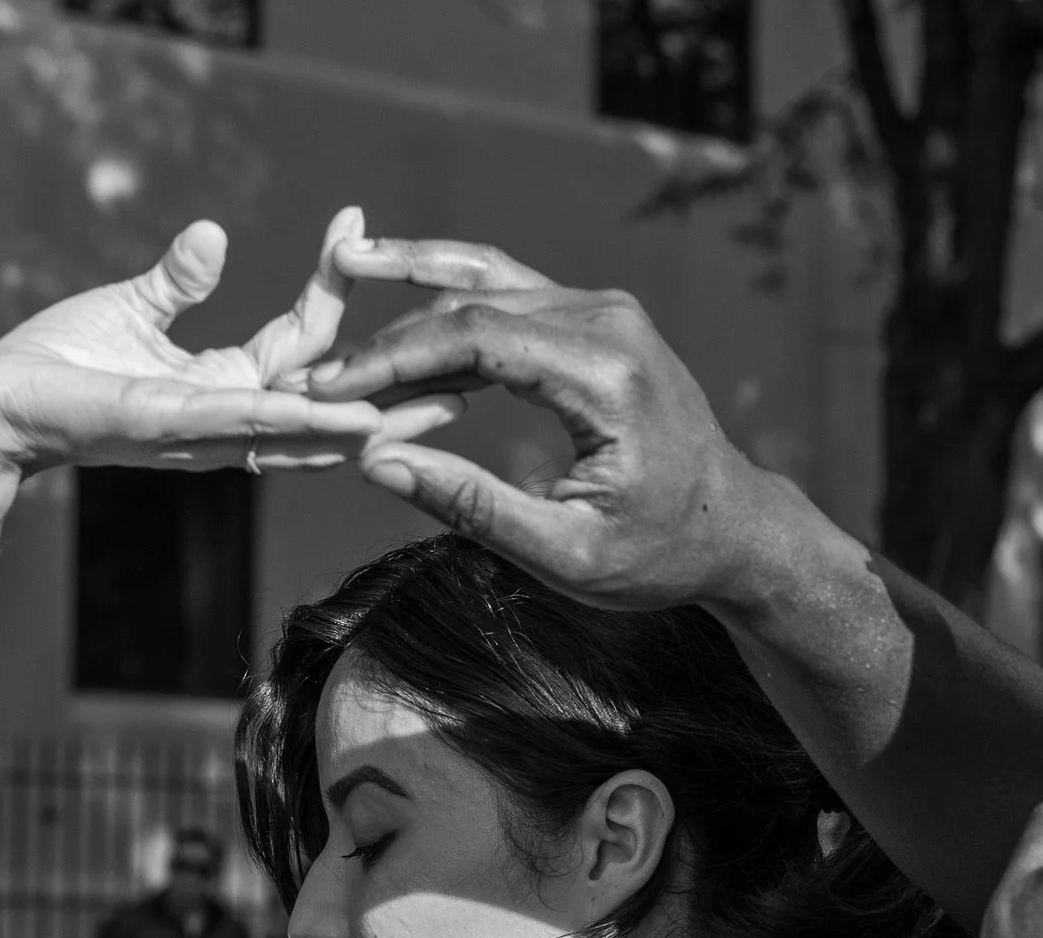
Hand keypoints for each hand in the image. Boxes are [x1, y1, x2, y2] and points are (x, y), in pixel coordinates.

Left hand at [0, 210, 459, 476]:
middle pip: (331, 399)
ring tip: (435, 402)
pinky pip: (253, 421)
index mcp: (224, 385)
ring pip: (308, 424)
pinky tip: (351, 411)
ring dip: (373, 415)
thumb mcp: (134, 308)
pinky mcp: (174, 425)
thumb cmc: (55, 365)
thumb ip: (181, 278)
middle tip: (463, 373)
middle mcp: (229, 416)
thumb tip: (215, 235)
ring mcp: (207, 428)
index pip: (304, 340)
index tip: (354, 226)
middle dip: (397, 390)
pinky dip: (305, 415)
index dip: (334, 287)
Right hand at [308, 236, 805, 612]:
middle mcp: (609, 322)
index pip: (475, 337)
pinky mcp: (594, 318)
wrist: (732, 526)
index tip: (326, 390)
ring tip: (336, 278)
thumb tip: (376, 462)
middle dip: (386, 340)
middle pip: (471, 306)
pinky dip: (446, 298)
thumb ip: (474, 508)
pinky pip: (507, 293)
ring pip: (484, 286)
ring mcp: (604, 311)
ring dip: (408, 298)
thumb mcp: (568, 554)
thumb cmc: (659, 552)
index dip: (390, 360)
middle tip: (310, 374)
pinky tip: (389, 287)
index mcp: (607, 374)